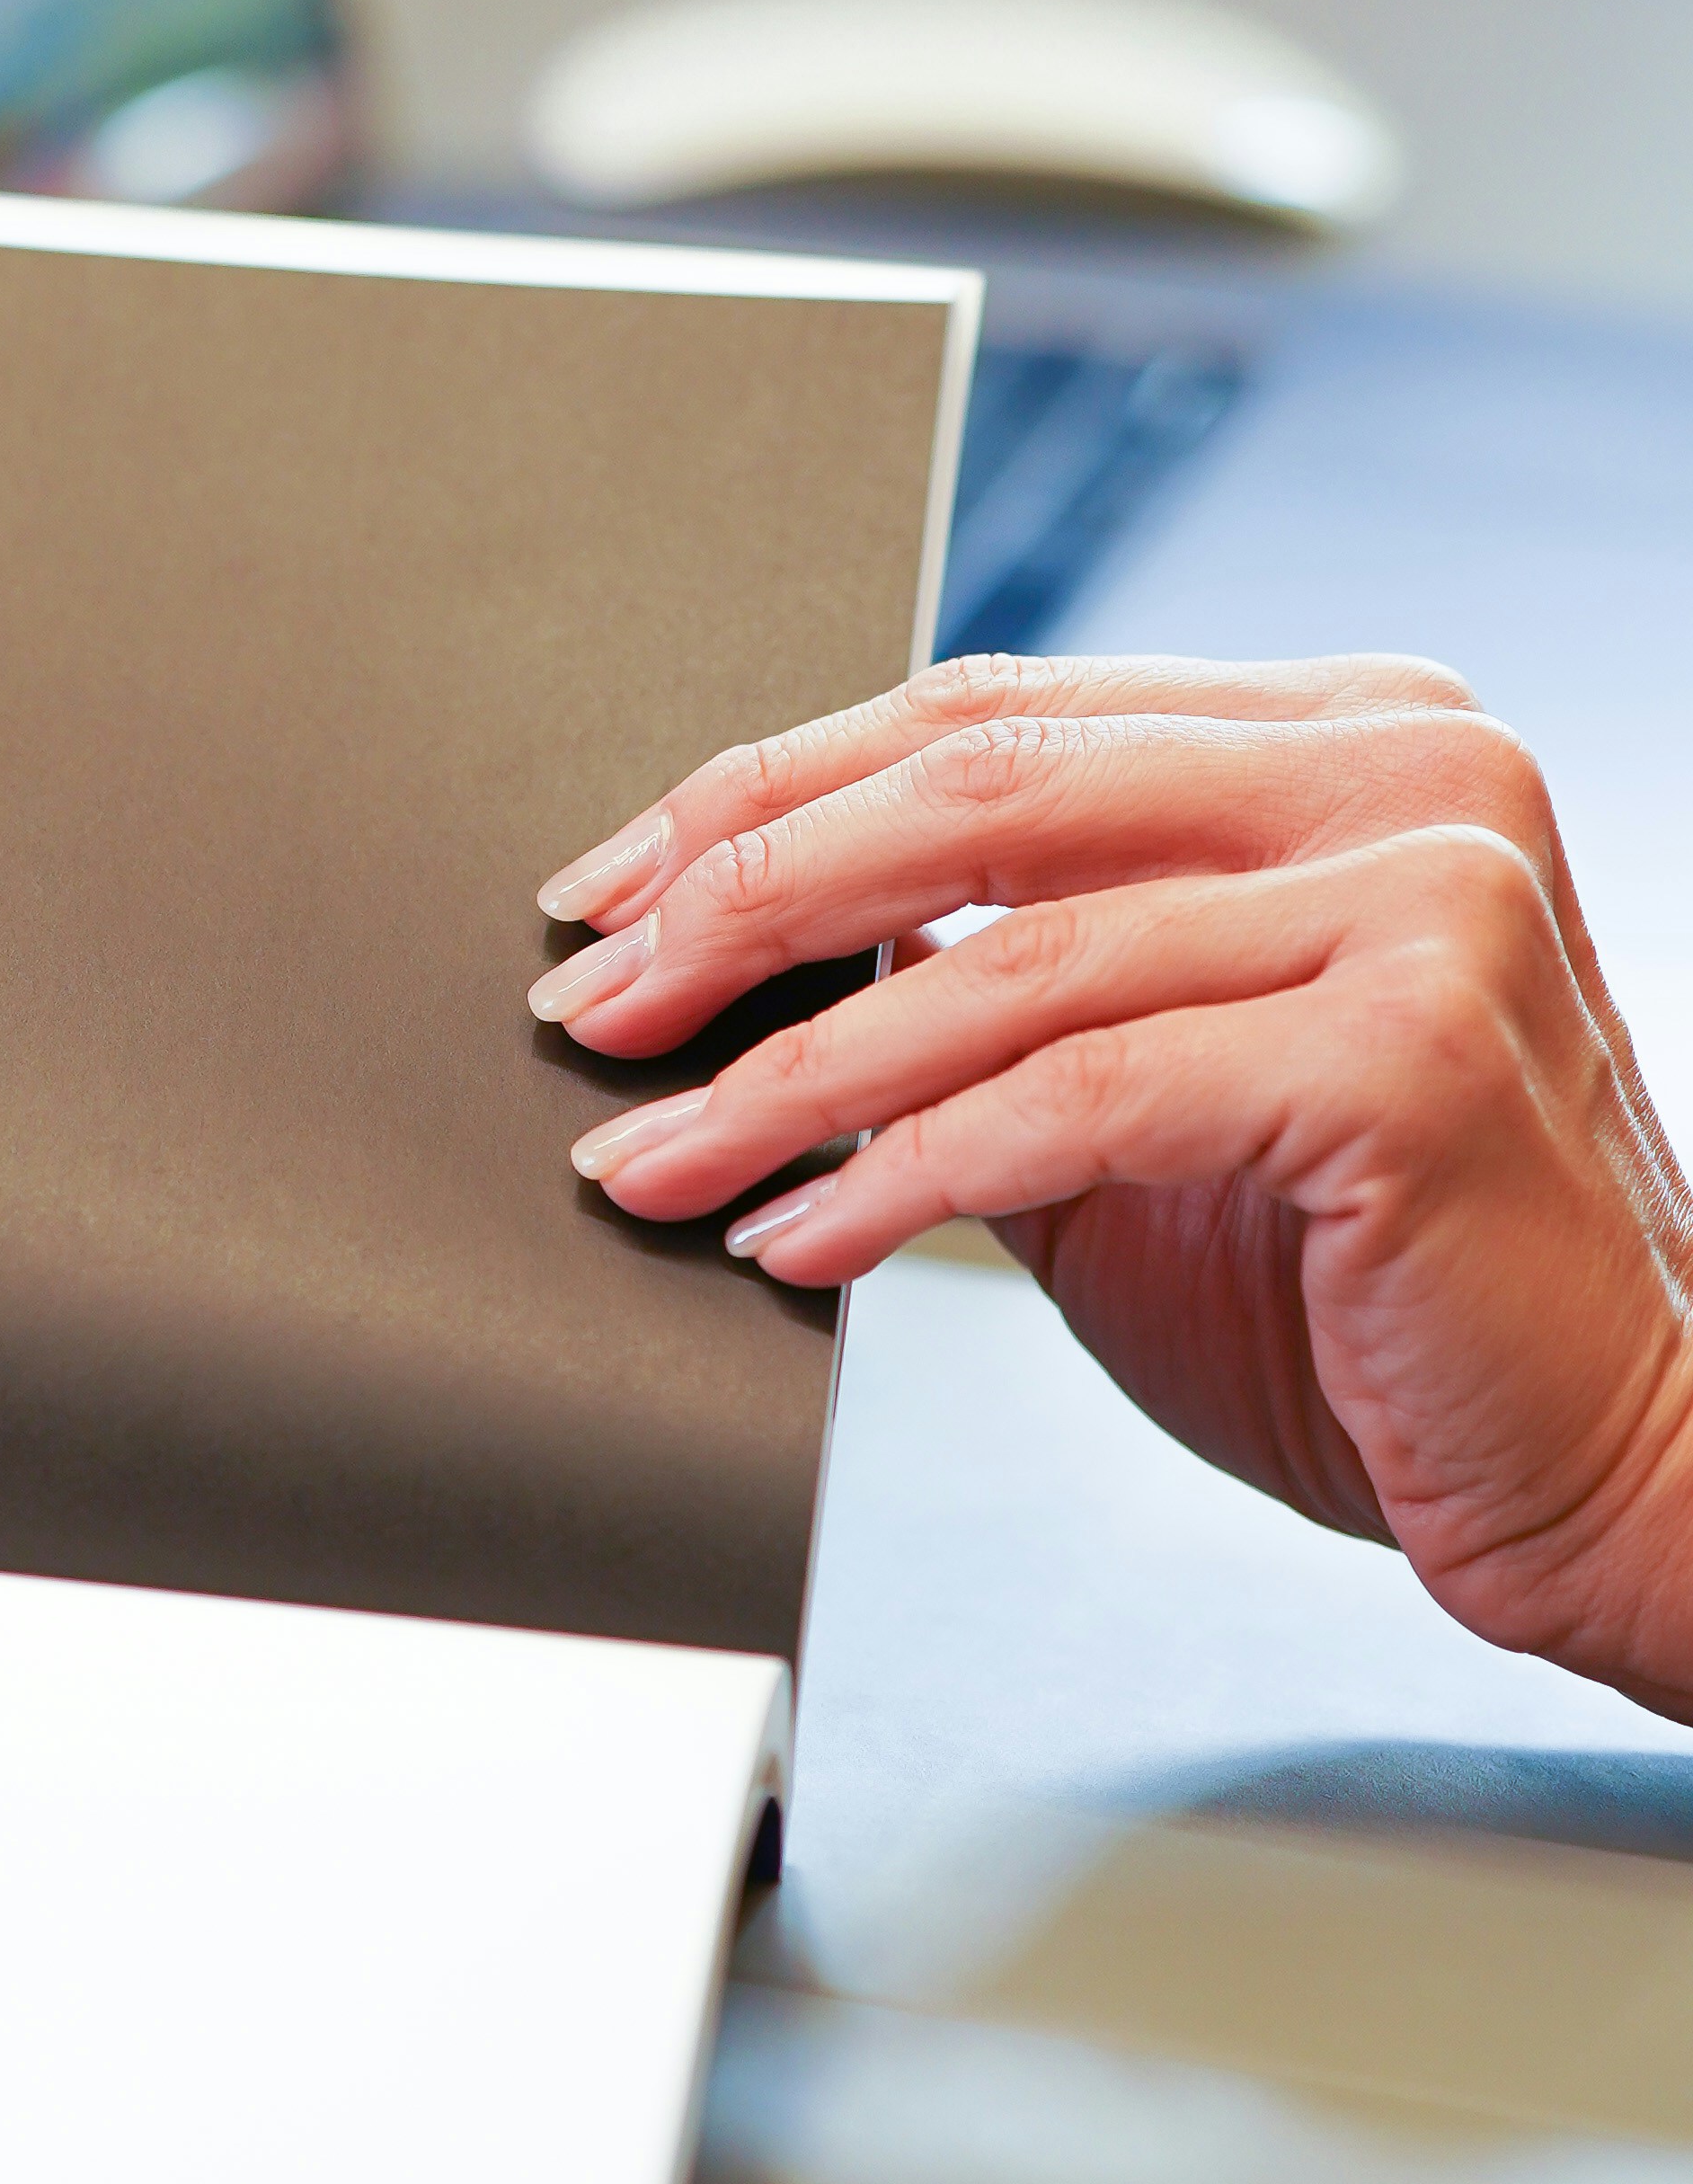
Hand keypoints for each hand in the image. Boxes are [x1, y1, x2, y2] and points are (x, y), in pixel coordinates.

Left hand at [529, 651, 1692, 1714]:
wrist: (1620, 1472)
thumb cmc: (1378, 1298)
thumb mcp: (1152, 1096)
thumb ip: (998, 985)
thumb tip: (749, 940)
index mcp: (1350, 732)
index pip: (997, 711)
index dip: (772, 789)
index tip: (614, 882)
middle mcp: (1409, 769)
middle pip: (977, 789)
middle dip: (741, 899)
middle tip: (592, 1000)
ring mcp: (1425, 896)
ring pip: (1002, 960)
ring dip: (781, 1072)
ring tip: (649, 1156)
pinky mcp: (1405, 1050)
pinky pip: (1072, 1103)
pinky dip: (897, 1174)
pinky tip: (797, 1238)